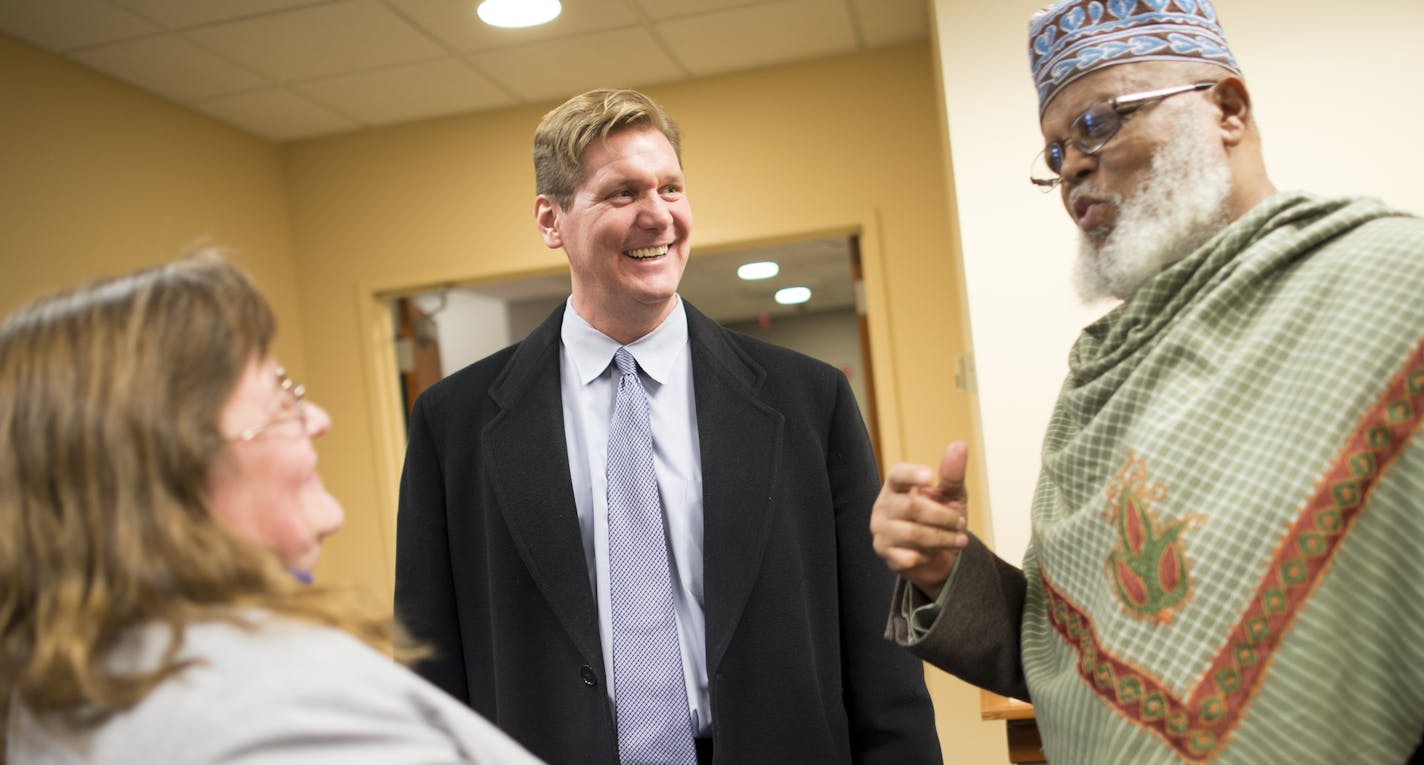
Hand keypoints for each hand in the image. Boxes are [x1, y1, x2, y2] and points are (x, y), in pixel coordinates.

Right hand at [870, 441, 970, 599]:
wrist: (936, 556)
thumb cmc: (940, 519)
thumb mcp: (951, 495)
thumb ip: (952, 474)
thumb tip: (959, 445)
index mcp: (897, 486)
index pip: (898, 474)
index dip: (912, 474)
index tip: (931, 477)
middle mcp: (884, 505)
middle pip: (912, 507)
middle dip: (943, 517)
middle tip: (961, 523)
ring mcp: (881, 530)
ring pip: (912, 534)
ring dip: (942, 538)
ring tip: (959, 540)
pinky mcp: (884, 553)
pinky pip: (907, 556)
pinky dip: (927, 556)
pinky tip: (933, 553)